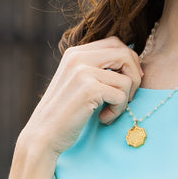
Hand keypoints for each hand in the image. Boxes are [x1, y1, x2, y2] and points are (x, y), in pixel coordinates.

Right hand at [16, 37, 141, 162]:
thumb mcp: (78, 82)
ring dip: (125, 100)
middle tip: (128, 97)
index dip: (130, 61)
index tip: (129, 81)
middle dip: (134, 77)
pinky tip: (103, 119)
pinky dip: (117, 111)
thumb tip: (133, 60)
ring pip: (127, 78)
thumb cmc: (64, 113)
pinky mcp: (89, 89)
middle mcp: (78, 57)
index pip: (115, 43)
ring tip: (110, 112)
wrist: (43, 135)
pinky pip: (121, 96)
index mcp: (75, 53)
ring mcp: (83, 72)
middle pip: (125, 54)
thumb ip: (97, 68)